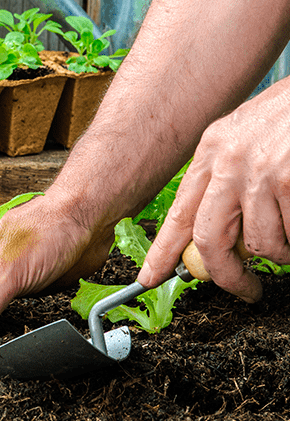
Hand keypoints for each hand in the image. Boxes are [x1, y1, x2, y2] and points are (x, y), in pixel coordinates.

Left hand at [138, 79, 289, 301]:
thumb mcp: (248, 137)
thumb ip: (228, 178)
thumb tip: (220, 231)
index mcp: (212, 149)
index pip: (180, 211)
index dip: (163, 250)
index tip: (150, 276)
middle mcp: (229, 161)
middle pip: (210, 238)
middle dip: (227, 274)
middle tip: (245, 290)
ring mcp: (261, 172)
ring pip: (261, 243)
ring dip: (281, 253)